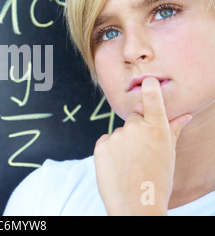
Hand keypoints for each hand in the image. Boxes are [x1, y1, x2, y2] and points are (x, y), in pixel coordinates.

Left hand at [94, 77, 191, 214]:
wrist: (136, 206)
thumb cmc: (157, 181)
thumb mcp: (168, 154)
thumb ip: (173, 131)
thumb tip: (185, 115)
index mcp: (157, 129)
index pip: (152, 98)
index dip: (149, 87)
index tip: (147, 80)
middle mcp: (136, 128)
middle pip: (134, 118)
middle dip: (137, 129)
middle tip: (141, 151)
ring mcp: (117, 136)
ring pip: (119, 132)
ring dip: (123, 142)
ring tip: (129, 164)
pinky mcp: (101, 145)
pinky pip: (106, 141)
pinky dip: (110, 150)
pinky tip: (117, 166)